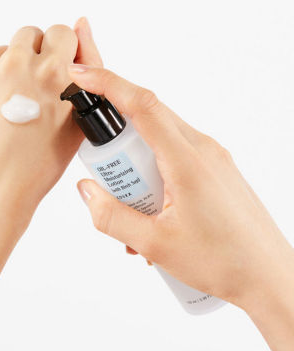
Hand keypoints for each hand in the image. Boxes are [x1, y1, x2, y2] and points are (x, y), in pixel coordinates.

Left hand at [0, 18, 101, 234]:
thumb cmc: (37, 166)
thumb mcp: (76, 127)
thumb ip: (84, 81)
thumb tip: (79, 36)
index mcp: (53, 73)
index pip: (62, 32)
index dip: (60, 50)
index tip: (54, 66)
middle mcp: (17, 63)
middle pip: (29, 35)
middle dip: (32, 55)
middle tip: (29, 89)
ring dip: (4, 72)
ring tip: (4, 110)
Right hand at [70, 65, 293, 350]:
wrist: (269, 277)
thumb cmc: (222, 262)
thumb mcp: (154, 244)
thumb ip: (111, 216)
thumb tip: (87, 190)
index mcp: (187, 159)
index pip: (142, 105)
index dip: (108, 83)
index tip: (82, 73)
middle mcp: (202, 148)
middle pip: (147, 121)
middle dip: (118, 141)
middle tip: (111, 181)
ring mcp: (211, 157)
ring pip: (159, 141)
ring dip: (137, 165)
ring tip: (139, 212)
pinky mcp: (214, 169)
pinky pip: (174, 157)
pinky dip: (155, 174)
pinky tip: (155, 213)